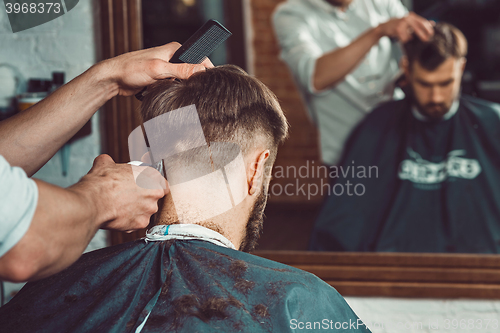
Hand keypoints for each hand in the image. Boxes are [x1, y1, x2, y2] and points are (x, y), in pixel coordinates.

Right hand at [69, 154, 168, 231]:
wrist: (94, 202)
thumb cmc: (102, 182)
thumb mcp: (105, 164)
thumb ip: (110, 162)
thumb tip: (105, 161)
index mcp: (151, 177)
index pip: (161, 183)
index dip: (152, 186)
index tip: (145, 188)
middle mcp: (154, 194)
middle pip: (154, 198)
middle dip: (143, 199)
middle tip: (129, 198)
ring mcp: (148, 210)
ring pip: (145, 212)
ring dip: (136, 211)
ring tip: (121, 207)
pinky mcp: (140, 224)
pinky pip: (137, 222)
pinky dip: (129, 221)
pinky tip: (118, 216)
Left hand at [96, 42, 213, 95]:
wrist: (113, 79)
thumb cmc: (131, 69)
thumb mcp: (158, 69)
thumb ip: (181, 70)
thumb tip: (201, 71)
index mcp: (175, 49)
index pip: (199, 59)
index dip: (206, 71)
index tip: (211, 83)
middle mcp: (172, 57)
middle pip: (192, 71)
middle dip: (192, 82)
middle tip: (193, 92)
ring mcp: (167, 68)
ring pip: (183, 81)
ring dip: (180, 89)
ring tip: (177, 93)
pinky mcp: (161, 79)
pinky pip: (173, 87)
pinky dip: (172, 92)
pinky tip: (168, 96)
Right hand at [378, 12, 433, 42]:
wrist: (385, 26)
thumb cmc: (400, 25)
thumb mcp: (410, 22)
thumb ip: (420, 23)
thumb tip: (433, 23)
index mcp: (411, 16)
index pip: (422, 22)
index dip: (428, 28)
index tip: (432, 34)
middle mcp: (407, 18)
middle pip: (418, 27)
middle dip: (422, 34)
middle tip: (426, 40)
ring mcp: (402, 24)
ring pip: (410, 35)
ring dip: (409, 38)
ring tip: (406, 37)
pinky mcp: (397, 30)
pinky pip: (404, 38)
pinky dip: (404, 39)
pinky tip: (401, 37)